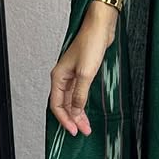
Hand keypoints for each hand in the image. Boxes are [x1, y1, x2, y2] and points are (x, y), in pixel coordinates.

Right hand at [48, 4, 117, 135]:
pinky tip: (86, 110)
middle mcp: (63, 77)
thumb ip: (79, 94)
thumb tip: (74, 111)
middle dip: (73, 119)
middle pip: (64, 104)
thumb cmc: (91, 43)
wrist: (101, 27)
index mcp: (58, 76)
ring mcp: (73, 75)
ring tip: (86, 125)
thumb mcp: (86, 73)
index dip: (65, 119)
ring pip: (72, 100)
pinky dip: (82, 103)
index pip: (56, 105)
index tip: (74, 130)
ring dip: (78, 113)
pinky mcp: (83, 72)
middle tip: (83, 131)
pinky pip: (78, 93)